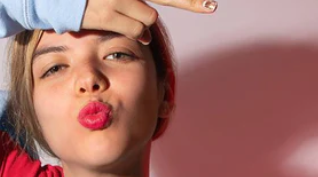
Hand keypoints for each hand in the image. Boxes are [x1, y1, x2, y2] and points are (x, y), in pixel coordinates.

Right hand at [81, 0, 216, 44]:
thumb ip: (132, 2)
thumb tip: (149, 27)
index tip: (210, 1)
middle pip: (160, 4)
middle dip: (190, 1)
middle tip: (212, 5)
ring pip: (148, 19)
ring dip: (141, 22)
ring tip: (120, 13)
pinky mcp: (106, 16)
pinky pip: (135, 31)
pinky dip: (136, 33)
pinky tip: (118, 23)